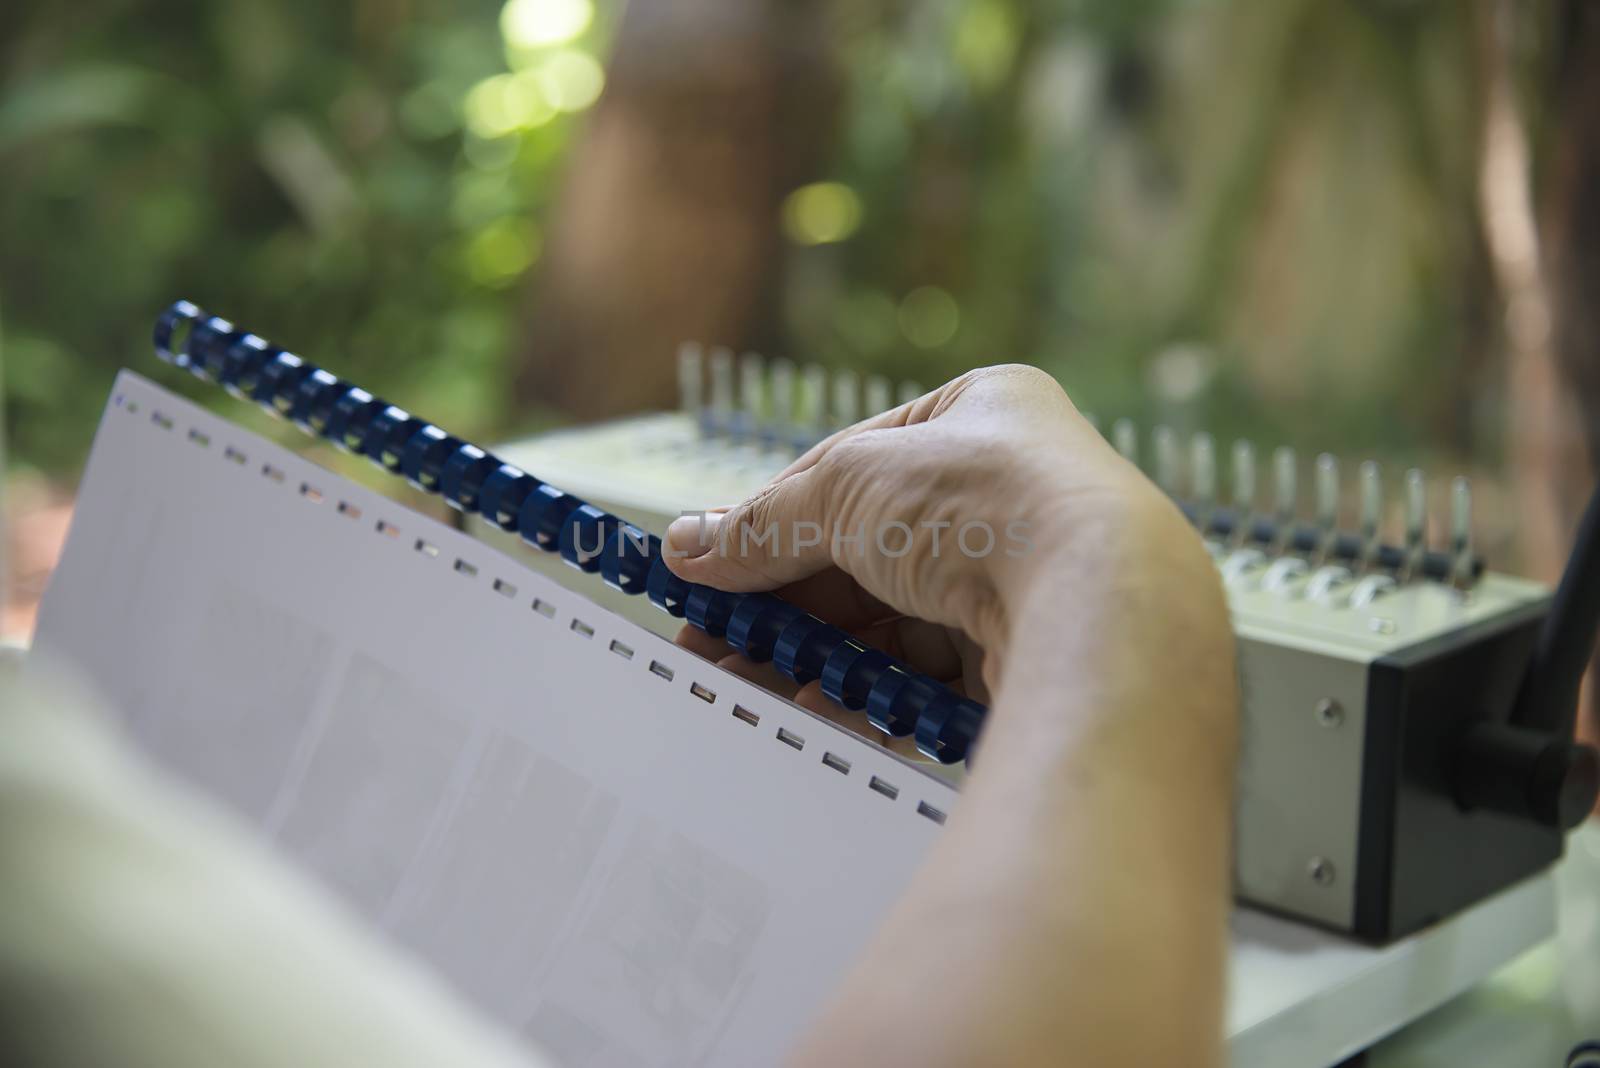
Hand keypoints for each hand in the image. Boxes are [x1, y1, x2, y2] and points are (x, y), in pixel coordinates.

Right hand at [663, 364, 1223, 747]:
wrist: (1101, 605)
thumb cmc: (989, 505)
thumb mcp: (847, 490)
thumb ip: (765, 523)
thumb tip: (691, 545)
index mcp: (982, 417)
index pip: (850, 469)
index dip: (772, 520)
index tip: (712, 568)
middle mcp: (1012, 493)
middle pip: (868, 552)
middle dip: (785, 601)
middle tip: (714, 643)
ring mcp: (1027, 577)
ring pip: (897, 620)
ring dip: (818, 652)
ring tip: (748, 684)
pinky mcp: (1033, 654)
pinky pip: (933, 673)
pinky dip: (871, 690)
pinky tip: (818, 707)